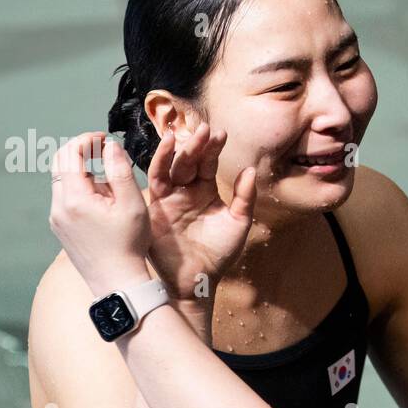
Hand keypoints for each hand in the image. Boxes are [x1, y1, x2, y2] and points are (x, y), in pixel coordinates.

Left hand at [48, 132, 151, 295]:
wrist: (117, 282)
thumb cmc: (129, 244)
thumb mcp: (131, 204)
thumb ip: (120, 170)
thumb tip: (110, 145)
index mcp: (74, 197)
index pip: (70, 153)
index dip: (87, 140)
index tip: (105, 140)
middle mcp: (58, 206)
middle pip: (60, 162)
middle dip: (80, 151)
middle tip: (104, 150)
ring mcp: (56, 218)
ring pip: (62, 180)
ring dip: (82, 171)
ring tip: (110, 185)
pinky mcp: (59, 227)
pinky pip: (64, 197)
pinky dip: (80, 189)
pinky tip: (102, 203)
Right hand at [144, 122, 256, 300]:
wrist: (197, 279)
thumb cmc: (219, 253)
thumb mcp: (238, 223)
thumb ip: (245, 197)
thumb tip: (250, 169)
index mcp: (206, 190)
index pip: (209, 163)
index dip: (214, 148)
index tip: (221, 133)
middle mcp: (187, 189)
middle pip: (191, 160)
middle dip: (197, 144)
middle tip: (205, 128)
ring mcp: (170, 195)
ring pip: (173, 165)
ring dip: (179, 149)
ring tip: (187, 133)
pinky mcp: (156, 204)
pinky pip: (156, 178)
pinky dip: (160, 161)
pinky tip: (166, 146)